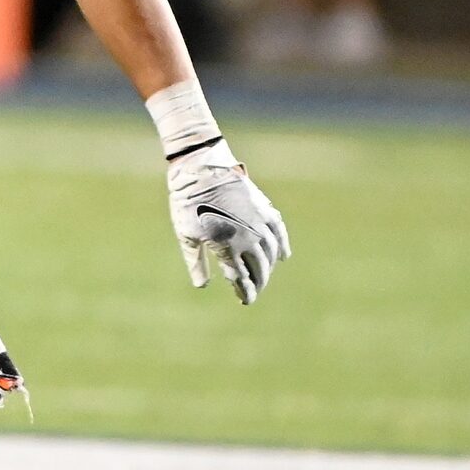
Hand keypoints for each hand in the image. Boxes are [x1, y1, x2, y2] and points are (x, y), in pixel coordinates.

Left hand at [166, 138, 289, 305]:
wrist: (201, 168)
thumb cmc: (187, 202)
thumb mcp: (186, 235)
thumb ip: (196, 262)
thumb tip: (203, 285)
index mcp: (226, 247)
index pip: (240, 278)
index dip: (245, 292)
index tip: (245, 301)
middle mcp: (247, 238)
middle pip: (259, 268)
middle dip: (258, 283)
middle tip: (254, 290)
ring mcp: (258, 222)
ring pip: (270, 253)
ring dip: (269, 268)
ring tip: (264, 276)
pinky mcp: (263, 208)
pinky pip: (278, 231)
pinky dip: (282, 245)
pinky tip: (282, 256)